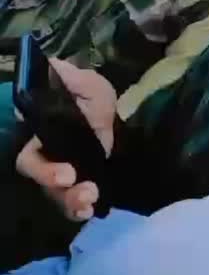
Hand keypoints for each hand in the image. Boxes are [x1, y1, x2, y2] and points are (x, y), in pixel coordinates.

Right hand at [16, 58, 116, 221]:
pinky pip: (71, 204)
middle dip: (50, 179)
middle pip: (37, 175)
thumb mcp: (88, 84)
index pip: (28, 152)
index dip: (38, 163)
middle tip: (70, 178)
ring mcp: (60, 172)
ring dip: (70, 199)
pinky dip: (79, 209)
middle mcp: (45, 155)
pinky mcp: (76, 185)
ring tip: (89, 196)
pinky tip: (91, 210)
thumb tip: (54, 65)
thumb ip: (72, 78)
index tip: (57, 164)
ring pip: (54, 193)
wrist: (115, 117)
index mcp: (42, 131)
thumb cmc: (93, 99)